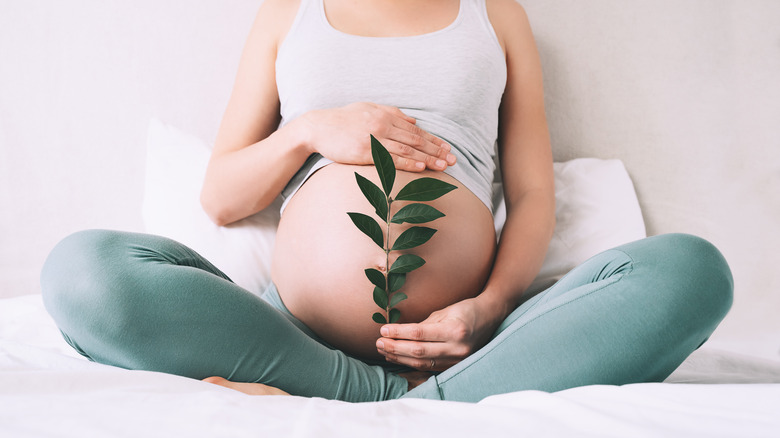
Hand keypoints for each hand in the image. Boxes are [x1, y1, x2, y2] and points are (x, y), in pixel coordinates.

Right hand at [298, 102, 455, 171]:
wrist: (317, 127)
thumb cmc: (342, 120)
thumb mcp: (368, 109)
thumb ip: (391, 113)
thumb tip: (413, 121)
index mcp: (385, 115)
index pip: (415, 130)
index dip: (433, 140)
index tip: (448, 148)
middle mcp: (382, 125)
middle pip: (415, 139)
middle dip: (436, 150)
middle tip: (453, 159)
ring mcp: (374, 138)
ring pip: (407, 149)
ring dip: (427, 158)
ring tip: (442, 166)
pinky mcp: (364, 151)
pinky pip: (390, 158)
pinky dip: (407, 162)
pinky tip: (420, 167)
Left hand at [375, 296, 505, 371]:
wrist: (490, 318)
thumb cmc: (465, 310)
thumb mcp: (445, 312)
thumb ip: (424, 324)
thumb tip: (399, 332)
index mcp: (454, 330)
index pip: (419, 334)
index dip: (399, 333)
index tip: (383, 330)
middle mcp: (457, 348)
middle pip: (418, 352)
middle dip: (395, 348)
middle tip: (378, 342)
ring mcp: (457, 359)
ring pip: (422, 363)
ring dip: (400, 357)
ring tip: (384, 350)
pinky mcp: (455, 366)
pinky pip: (429, 368)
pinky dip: (411, 364)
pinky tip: (398, 359)